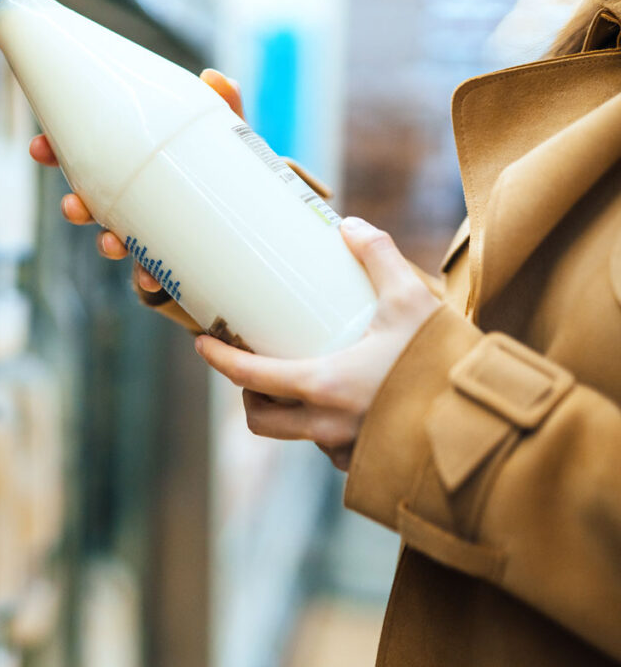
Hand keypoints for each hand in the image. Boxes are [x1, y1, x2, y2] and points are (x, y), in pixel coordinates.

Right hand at [28, 68, 244, 292]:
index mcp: (134, 166)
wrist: (251, 228)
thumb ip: (223, 107)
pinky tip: (152, 279)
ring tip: (111, 244)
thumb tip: (216, 77)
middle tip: (73, 206)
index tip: (38, 147)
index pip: (85, 157)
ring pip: (114, 242)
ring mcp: (147, 236)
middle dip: (76, 206)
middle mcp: (133, 202)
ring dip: (106, 244)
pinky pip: (151, 276)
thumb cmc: (228, 174)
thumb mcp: (226, 137)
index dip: (56, 152)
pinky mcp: (169, 265)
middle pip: (91, 204)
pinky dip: (148, 279)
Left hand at [193, 218, 439, 470]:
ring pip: (298, 435)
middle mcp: (326, 427)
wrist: (489, 425)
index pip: (250, 378)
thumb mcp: (412, 300)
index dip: (219, 360)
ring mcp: (347, 451)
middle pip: (261, 420)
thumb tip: (349, 225)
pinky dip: (326, 427)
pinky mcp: (370, 466)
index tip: (202, 344)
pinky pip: (332, 449)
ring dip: (290, 413)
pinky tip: (347, 404)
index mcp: (323, 386)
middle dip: (248, 396)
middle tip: (253, 370)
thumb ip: (379, 257)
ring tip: (303, 381)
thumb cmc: (446, 364)